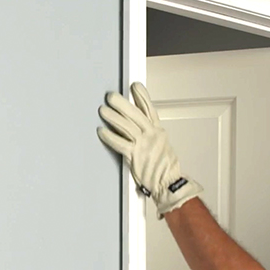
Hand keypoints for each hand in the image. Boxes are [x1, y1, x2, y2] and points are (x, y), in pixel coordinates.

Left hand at [97, 82, 203, 217]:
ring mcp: (143, 144)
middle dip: (122, 103)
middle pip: (135, 114)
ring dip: (112, 117)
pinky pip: (119, 143)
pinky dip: (109, 136)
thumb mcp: (163, 146)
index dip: (142, 96)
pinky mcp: (135, 155)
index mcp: (158, 132)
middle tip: (112, 96)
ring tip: (103, 110)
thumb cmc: (166, 168)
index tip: (134, 87)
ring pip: (125, 126)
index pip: (149, 109)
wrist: (168, 183)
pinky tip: (101, 131)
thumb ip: (153, 136)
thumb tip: (143, 128)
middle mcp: (151, 135)